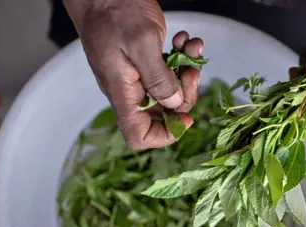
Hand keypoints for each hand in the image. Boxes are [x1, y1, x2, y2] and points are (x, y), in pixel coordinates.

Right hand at [63, 0, 202, 148]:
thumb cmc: (115, 12)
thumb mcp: (142, 43)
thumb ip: (159, 79)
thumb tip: (174, 104)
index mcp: (123, 93)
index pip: (139, 136)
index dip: (165, 135)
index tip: (186, 117)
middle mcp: (130, 91)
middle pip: (163, 115)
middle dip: (184, 96)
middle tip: (191, 71)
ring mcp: (138, 77)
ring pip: (170, 92)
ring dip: (186, 72)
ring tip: (189, 48)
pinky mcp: (146, 63)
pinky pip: (169, 72)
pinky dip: (182, 59)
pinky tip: (183, 41)